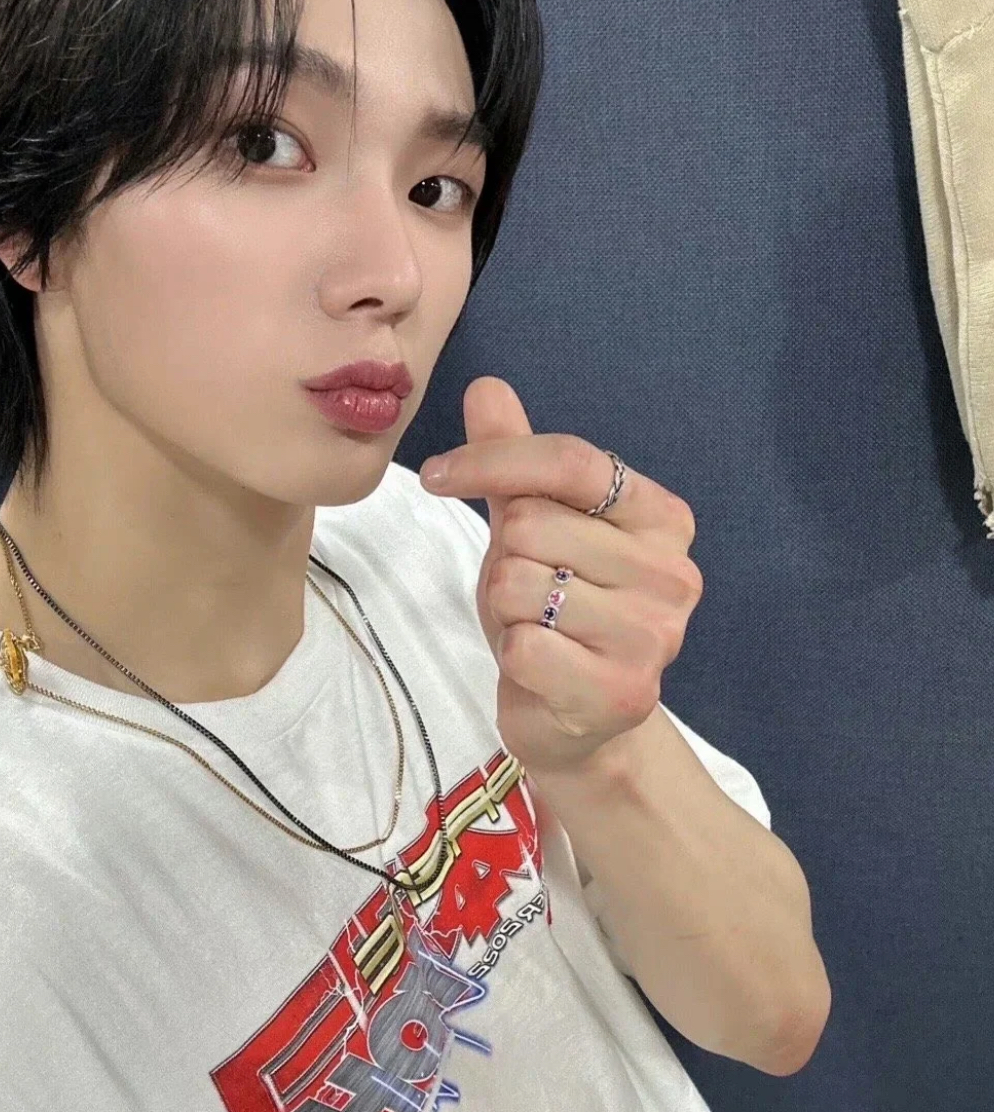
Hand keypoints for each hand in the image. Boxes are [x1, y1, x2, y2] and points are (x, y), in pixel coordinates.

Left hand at [420, 377, 703, 776]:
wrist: (579, 724)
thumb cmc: (554, 615)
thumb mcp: (529, 527)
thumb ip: (513, 459)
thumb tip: (486, 386)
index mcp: (661, 518)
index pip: (571, 461)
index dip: (493, 460)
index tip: (437, 476)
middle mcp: (674, 573)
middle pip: (534, 522)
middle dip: (504, 557)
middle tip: (527, 593)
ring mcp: (657, 636)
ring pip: (519, 583)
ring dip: (505, 610)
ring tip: (535, 630)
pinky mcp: (625, 692)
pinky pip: (523, 645)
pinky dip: (512, 655)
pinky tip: (540, 670)